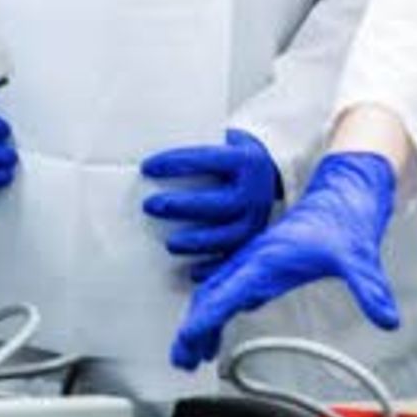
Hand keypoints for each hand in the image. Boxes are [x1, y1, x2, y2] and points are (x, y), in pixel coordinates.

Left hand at [140, 130, 284, 277]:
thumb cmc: (231, 158)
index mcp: (245, 161)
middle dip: (182, 206)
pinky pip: (235, 258)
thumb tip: (146, 150)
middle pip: (219, 203)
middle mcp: (255, 191)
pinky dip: (214, 268)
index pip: (209, 159)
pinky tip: (193, 273)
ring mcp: (257, 219)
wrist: (269, 173)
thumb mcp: (223, 143)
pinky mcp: (255, 240)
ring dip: (197, 242)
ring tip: (170, 243)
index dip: (177, 162)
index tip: (147, 167)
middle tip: (150, 205)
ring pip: (229, 236)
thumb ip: (197, 148)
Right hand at [170, 149, 398, 370]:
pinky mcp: (259, 264)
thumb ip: (370, 289)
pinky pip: (226, 287)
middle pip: (210, 297)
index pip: (226, 294)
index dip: (204, 320)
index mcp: (267, 260)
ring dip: (200, 321)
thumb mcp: (358, 257)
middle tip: (181, 359)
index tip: (188, 342)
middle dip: (192, 329)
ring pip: (214, 292)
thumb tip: (387, 317)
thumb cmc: (344, 221)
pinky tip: (215, 327)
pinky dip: (213, 310)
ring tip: (192, 352)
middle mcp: (254, 260)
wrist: (343, 194)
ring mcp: (253, 261)